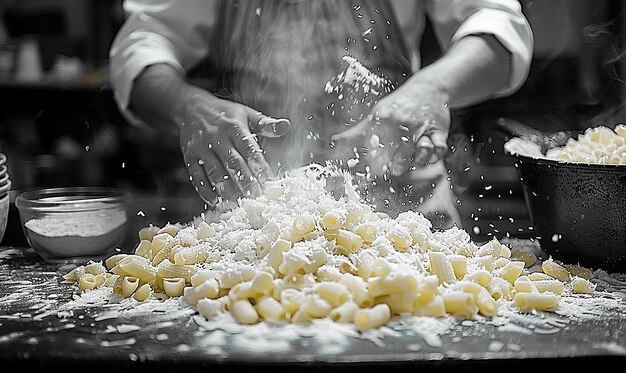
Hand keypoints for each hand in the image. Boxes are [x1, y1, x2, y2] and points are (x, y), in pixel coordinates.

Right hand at [179, 93, 289, 206]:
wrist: (190, 107)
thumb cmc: (224, 113)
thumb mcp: (246, 114)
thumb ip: (265, 124)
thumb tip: (286, 126)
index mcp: (234, 127)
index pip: (249, 149)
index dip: (258, 165)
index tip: (267, 181)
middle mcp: (217, 137)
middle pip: (233, 162)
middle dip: (244, 181)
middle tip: (255, 196)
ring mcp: (201, 148)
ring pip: (214, 171)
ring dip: (225, 188)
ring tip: (236, 201)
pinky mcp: (189, 156)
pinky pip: (196, 176)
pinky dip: (205, 190)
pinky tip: (214, 201)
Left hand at [331, 79, 449, 178]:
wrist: (430, 87)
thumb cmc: (399, 105)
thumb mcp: (377, 115)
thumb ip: (357, 132)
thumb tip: (333, 142)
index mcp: (383, 116)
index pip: (375, 141)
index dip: (373, 158)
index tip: (371, 171)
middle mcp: (402, 120)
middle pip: (397, 147)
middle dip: (394, 162)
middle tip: (391, 171)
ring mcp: (422, 125)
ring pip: (419, 149)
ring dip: (415, 159)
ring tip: (406, 165)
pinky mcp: (439, 130)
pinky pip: (438, 147)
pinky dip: (434, 155)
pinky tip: (427, 157)